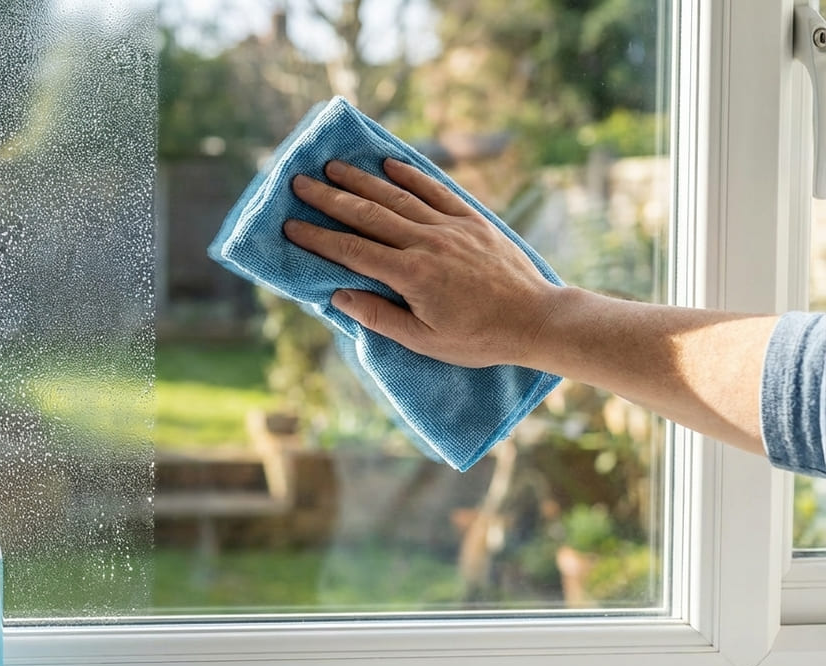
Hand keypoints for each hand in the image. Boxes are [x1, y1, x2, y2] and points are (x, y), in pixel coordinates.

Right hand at [283, 158, 566, 368]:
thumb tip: (337, 295)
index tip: (290, 225)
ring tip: (332, 166)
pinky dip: (410, 174)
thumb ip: (379, 317)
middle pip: (368, 215)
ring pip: (397, 196)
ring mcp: (450, 227)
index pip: (352, 251)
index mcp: (412, 276)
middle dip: (329, 198)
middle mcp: (427, 243)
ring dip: (361, 180)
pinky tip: (388, 163)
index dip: (318, 237)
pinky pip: (435, 190)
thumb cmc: (478, 338)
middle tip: (299, 183)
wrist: (535, 319)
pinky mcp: (471, 220)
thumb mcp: (424, 342)